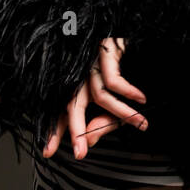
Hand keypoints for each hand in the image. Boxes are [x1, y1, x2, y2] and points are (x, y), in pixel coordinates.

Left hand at [42, 37, 147, 160]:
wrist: (141, 36)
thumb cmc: (129, 68)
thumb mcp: (117, 101)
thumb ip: (104, 121)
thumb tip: (89, 141)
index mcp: (78, 84)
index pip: (61, 110)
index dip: (54, 131)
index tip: (47, 152)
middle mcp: (81, 73)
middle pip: (72, 104)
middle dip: (76, 130)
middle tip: (80, 152)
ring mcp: (92, 60)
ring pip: (98, 95)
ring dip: (121, 113)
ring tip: (141, 123)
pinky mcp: (107, 50)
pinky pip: (114, 80)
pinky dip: (128, 93)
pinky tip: (141, 99)